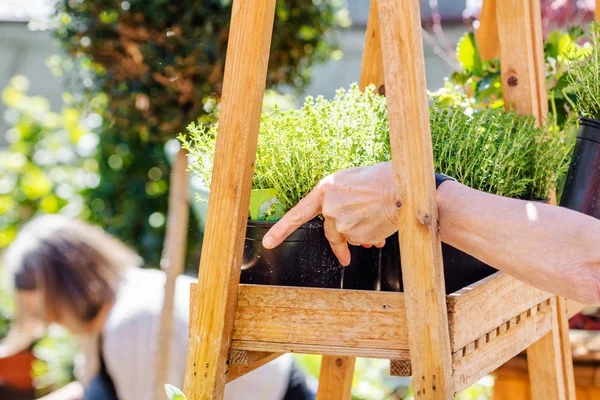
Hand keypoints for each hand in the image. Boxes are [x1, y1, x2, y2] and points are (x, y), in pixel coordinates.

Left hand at [262, 162, 398, 265]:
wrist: (401, 187)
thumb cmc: (382, 179)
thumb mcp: (353, 183)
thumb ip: (343, 202)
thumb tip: (348, 231)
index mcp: (325, 190)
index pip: (298, 213)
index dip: (281, 229)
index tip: (269, 243)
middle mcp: (329, 208)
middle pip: (330, 232)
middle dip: (340, 246)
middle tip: (344, 258)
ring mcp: (340, 223)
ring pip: (349, 237)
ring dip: (362, 234)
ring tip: (378, 218)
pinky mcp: (354, 235)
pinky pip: (362, 242)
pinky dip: (371, 237)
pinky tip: (382, 224)